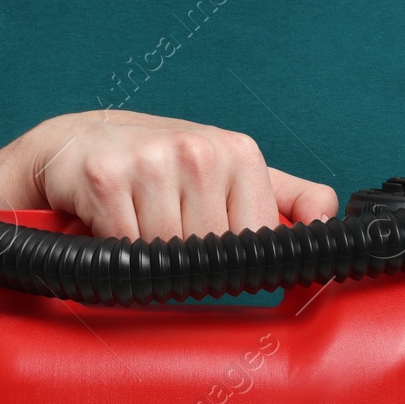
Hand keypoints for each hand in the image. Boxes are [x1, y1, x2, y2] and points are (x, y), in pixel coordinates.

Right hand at [8, 110, 336, 240]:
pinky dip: (114, 248)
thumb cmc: (156, 169)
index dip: (228, 257)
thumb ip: (286, 198)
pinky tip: (107, 221)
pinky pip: (127, 248)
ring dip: (146, 254)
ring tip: (135, 223)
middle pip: (210, 252)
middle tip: (160, 230)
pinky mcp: (106, 177)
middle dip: (184, 257)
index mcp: (239, 153)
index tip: (203, 241)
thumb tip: (329, 220)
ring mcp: (153, 160)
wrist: (74, 145)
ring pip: (168, 253)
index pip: (255, 241)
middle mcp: (200, 150)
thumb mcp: (227, 177)